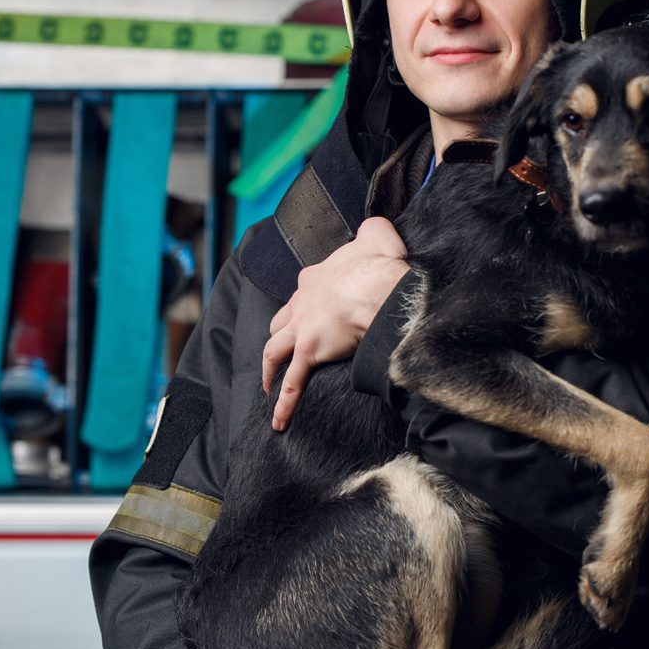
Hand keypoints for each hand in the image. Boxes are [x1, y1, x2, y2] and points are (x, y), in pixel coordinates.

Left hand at [262, 217, 408, 429]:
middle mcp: (301, 302)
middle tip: (285, 348)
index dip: (308, 300)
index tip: (318, 310)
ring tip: (269, 384)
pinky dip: (284, 403)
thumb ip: (373, 230)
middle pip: (281, 321)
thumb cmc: (378, 264)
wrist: (378, 288)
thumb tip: (377, 228)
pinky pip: (293, 383)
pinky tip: (279, 420)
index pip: (304, 289)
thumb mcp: (377, 234)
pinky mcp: (309, 353)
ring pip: (274, 351)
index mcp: (315, 277)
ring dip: (269, 369)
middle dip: (281, 334)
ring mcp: (302, 329)